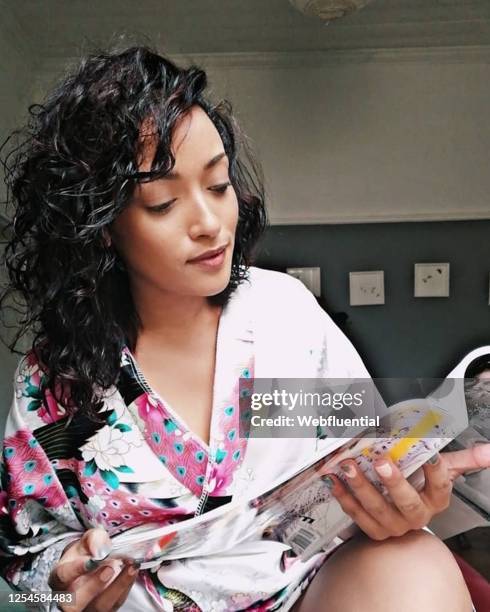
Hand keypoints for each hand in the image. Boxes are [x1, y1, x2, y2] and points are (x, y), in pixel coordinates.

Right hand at [48, 527, 139, 610]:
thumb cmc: (86, 554)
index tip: (92, 560)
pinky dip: (126, 587)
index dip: (76, 569)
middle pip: (76, 601)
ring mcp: (87, 607)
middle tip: (109, 568)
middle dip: (94, 586)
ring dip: (117, 586)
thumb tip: (99, 549)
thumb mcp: (87, 540)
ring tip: (130, 567)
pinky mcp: (105, 609)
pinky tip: (133, 572)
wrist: (94, 564)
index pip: (63, 577)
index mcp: (60, 577)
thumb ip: (93, 539)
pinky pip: (116, 604)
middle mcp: (70, 597)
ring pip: (99, 606)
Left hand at [320, 443, 489, 540]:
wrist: (401, 516)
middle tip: (381, 460)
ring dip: (361, 487)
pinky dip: (343, 497)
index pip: (440, 486)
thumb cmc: (420, 486)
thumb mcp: (441, 470)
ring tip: (348, 466)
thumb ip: (463, 459)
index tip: (430, 454)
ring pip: (377, 510)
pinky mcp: (372, 530)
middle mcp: (416, 516)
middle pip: (407, 502)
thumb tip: (489, 451)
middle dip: (394, 482)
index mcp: (435, 499)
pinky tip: (333, 480)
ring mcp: (393, 525)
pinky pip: (356, 516)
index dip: (436, 472)